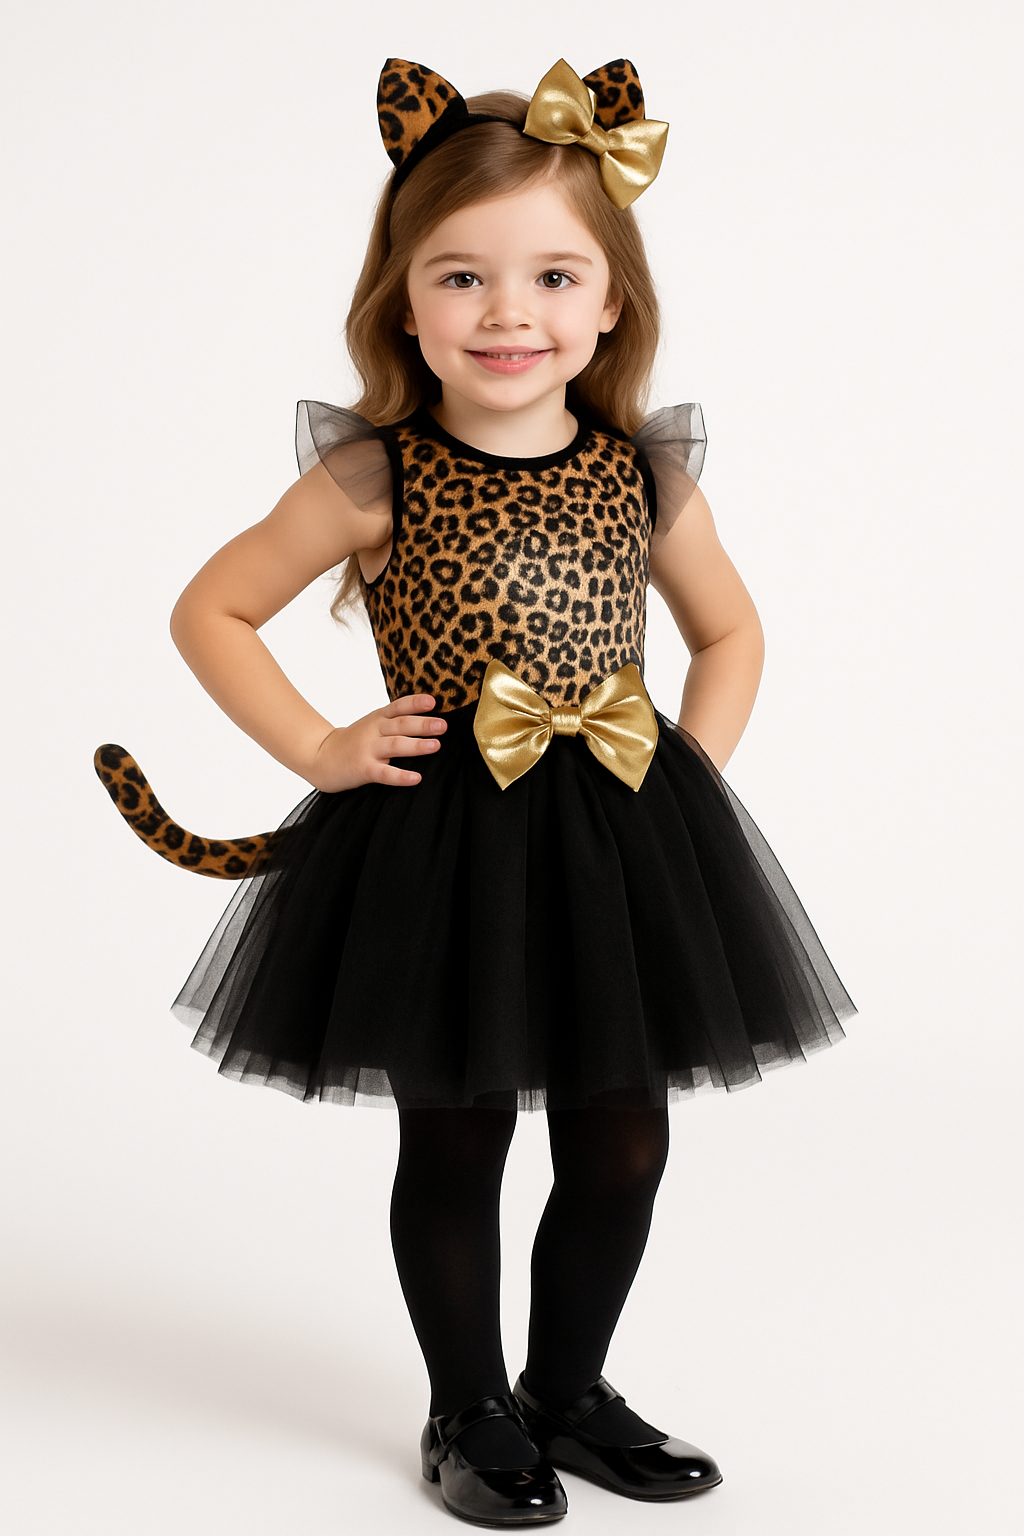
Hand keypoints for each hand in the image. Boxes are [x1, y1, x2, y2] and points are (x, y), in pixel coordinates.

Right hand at [308, 693, 446, 791]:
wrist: (320, 756)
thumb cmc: (352, 742)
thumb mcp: (371, 725)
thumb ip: (394, 722)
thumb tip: (430, 722)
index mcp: (377, 718)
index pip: (398, 706)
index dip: (415, 703)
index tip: (434, 701)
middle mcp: (373, 731)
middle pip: (400, 724)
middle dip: (423, 724)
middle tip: (443, 725)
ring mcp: (367, 750)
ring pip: (395, 745)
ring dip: (416, 745)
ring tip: (436, 745)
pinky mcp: (363, 769)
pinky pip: (384, 773)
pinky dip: (401, 776)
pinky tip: (416, 778)